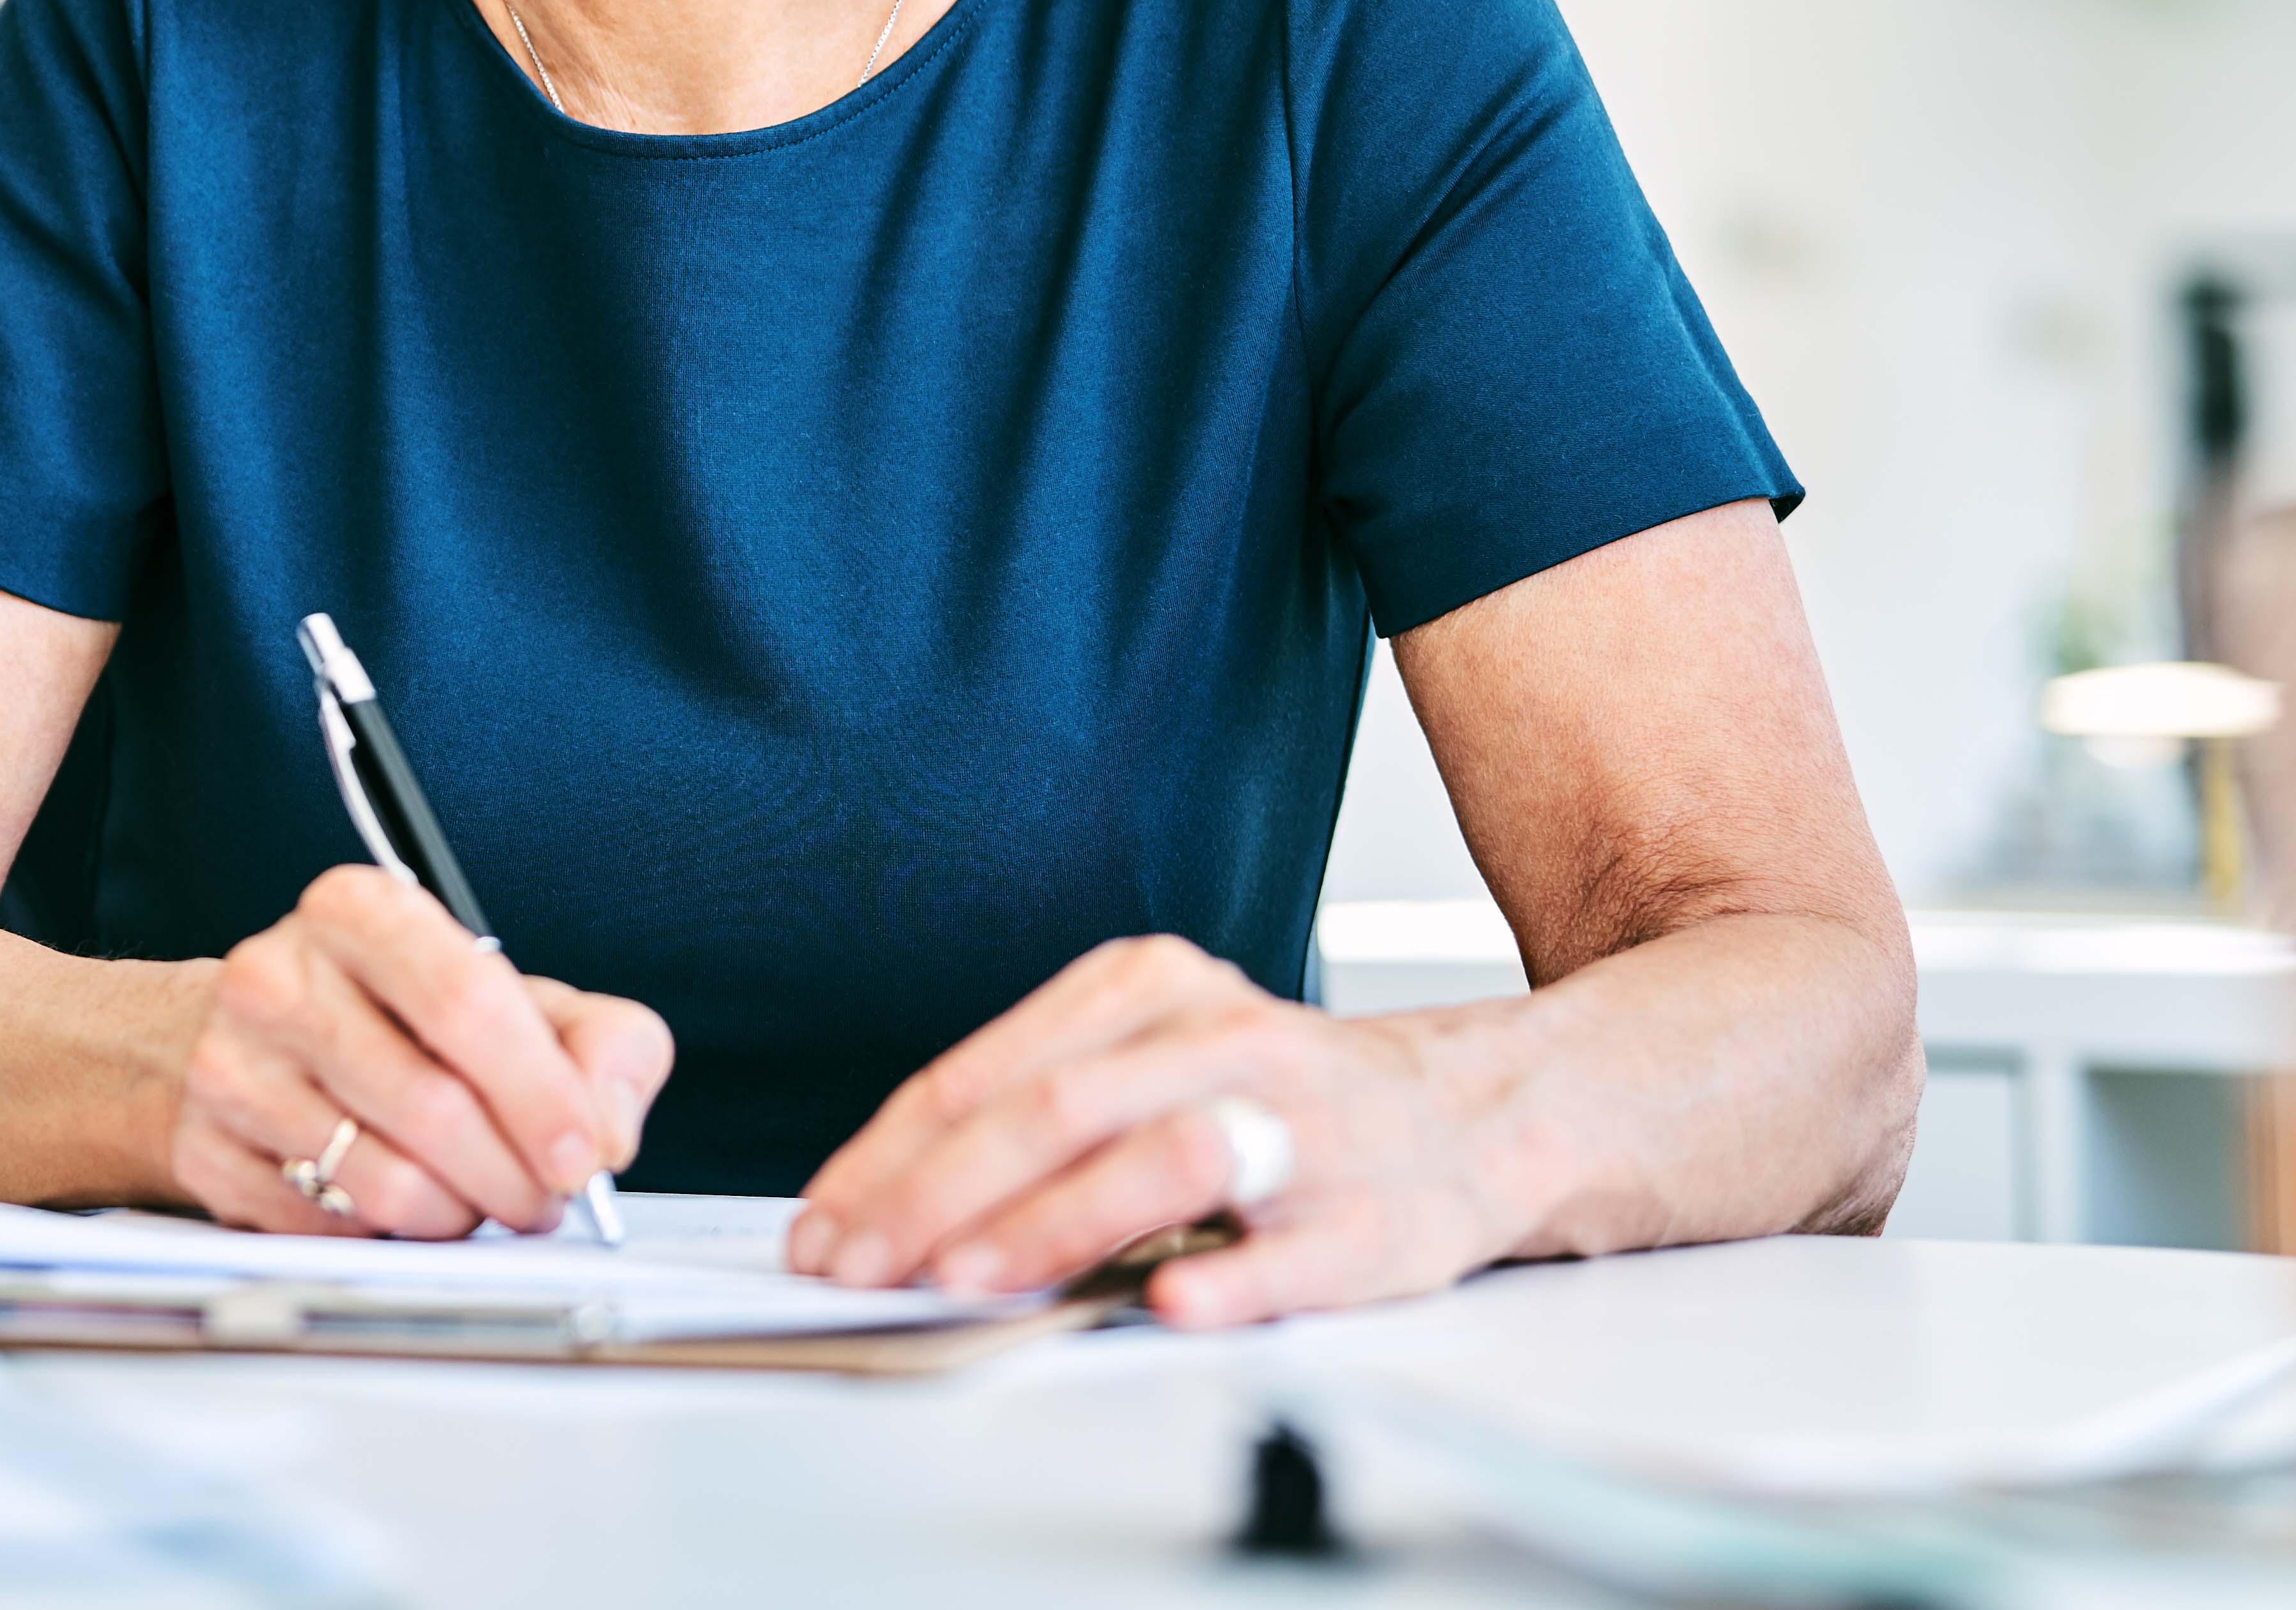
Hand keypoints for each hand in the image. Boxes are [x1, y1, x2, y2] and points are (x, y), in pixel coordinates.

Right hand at [169, 866, 671, 1236]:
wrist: (243, 1041)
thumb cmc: (394, 1018)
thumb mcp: (513, 998)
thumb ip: (599, 1043)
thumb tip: (607, 1126)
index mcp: (358, 910)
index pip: (466, 1001)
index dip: (540, 1094)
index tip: (583, 1155)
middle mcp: (278, 975)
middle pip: (434, 1107)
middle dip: (513, 1178)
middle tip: (541, 1200)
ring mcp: (230, 1066)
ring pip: (386, 1184)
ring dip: (458, 1215)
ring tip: (472, 1197)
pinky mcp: (205, 1150)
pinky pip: (333, 1229)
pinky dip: (388, 1235)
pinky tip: (398, 1198)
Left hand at [784, 935, 1520, 1325]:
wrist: (1471, 1113)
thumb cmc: (1278, 1096)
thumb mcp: (1147, 1055)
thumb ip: (1035, 1105)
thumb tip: (894, 1197)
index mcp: (1145, 990)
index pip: (986, 1074)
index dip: (890, 1154)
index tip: (824, 1220)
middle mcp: (1219, 1038)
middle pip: (1053, 1109)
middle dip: (935, 1195)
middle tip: (862, 1263)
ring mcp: (1302, 1126)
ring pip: (1162, 1160)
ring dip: (1053, 1224)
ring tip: (968, 1276)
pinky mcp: (1373, 1218)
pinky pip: (1293, 1253)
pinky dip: (1228, 1280)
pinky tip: (1167, 1304)